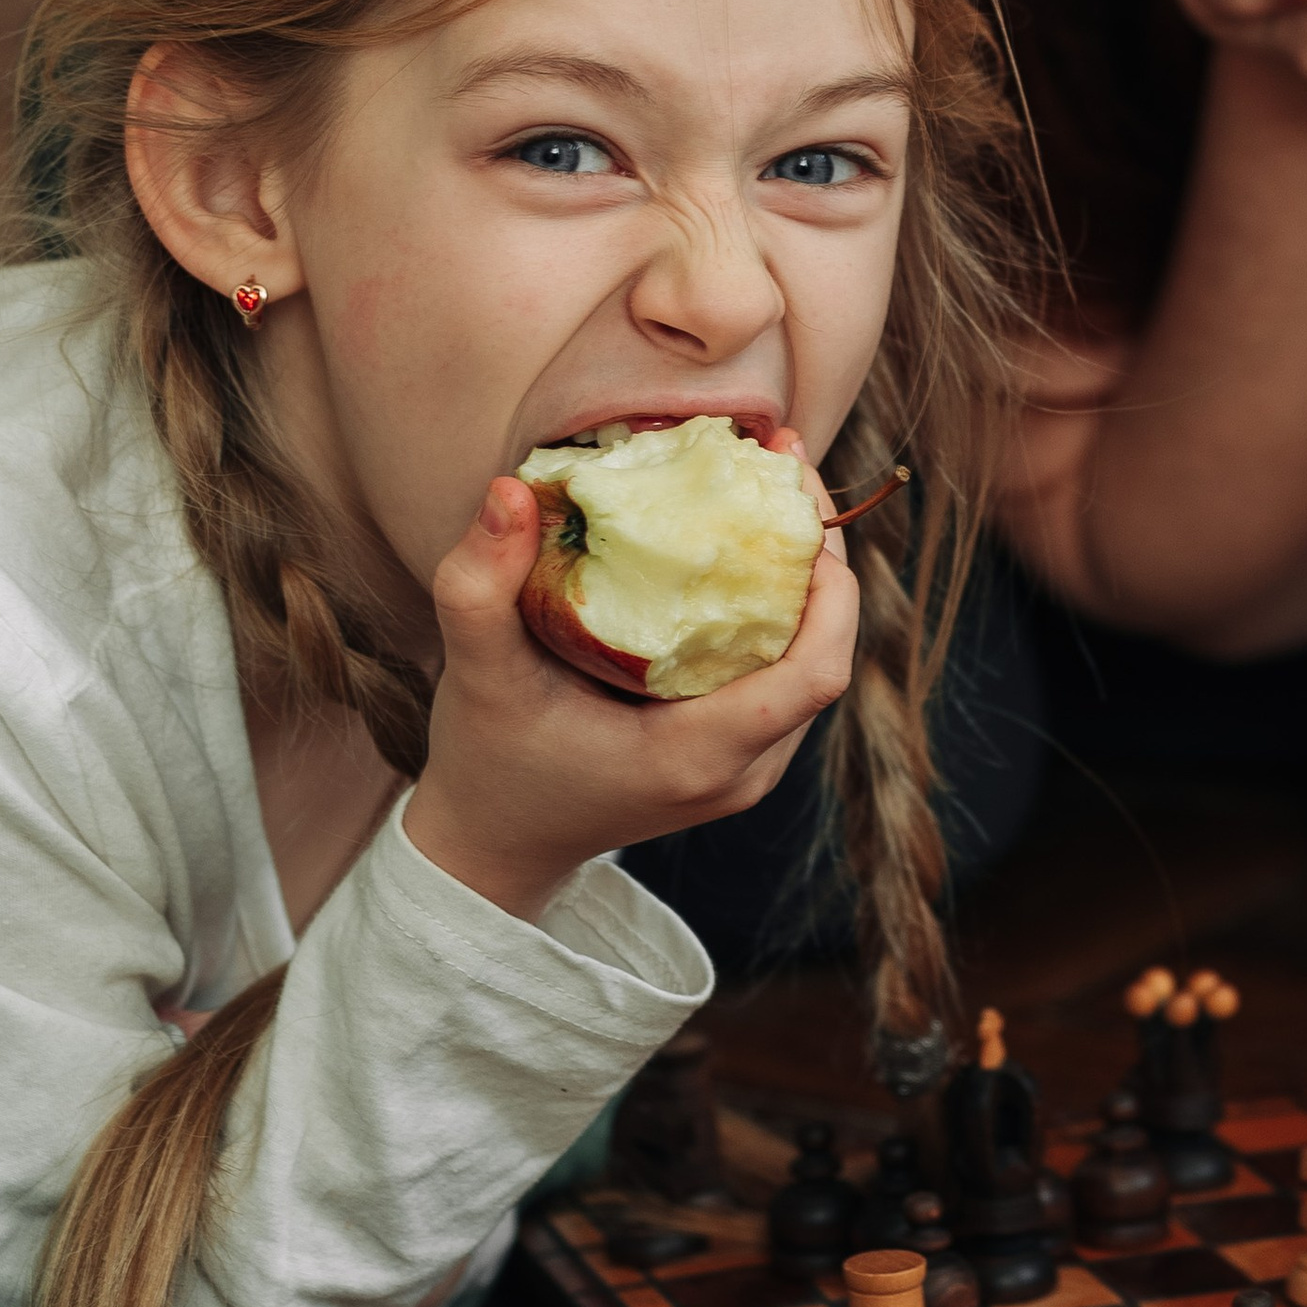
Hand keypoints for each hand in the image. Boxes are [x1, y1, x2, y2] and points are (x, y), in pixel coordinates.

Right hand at [405, 469, 859, 921]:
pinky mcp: (737, 758)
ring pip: (811, 664)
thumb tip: (508, 490)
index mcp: (694, 758)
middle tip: (782, 461)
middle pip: (825, 656)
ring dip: (804, 579)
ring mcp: (746, 771)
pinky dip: (778, 611)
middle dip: (818, 557)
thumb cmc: (486, 762)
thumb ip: (480, 584)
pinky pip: (783, 675)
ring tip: (768, 489)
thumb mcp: (476, 672)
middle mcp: (740, 772)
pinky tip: (743, 549)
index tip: (795, 500)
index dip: (830, 588)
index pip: (815, 674)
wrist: (493, 844)